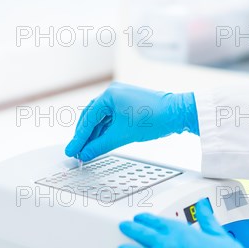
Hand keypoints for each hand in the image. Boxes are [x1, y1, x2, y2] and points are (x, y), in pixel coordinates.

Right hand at [65, 82, 198, 161]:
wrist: (178, 113)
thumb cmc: (154, 118)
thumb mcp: (123, 135)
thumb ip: (100, 146)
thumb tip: (86, 154)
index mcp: (109, 95)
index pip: (88, 119)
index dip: (78, 137)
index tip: (71, 150)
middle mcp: (113, 94)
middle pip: (91, 117)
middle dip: (83, 136)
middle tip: (75, 151)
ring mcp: (120, 99)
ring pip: (101, 120)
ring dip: (94, 135)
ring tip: (87, 150)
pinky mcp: (128, 106)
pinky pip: (110, 120)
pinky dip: (104, 131)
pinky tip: (99, 142)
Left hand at [118, 199, 248, 247]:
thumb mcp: (220, 236)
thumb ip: (208, 220)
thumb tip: (203, 206)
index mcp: (180, 232)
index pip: (155, 221)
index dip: (145, 219)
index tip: (140, 218)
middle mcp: (166, 246)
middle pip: (140, 234)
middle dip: (130, 229)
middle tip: (124, 226)